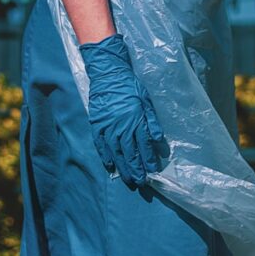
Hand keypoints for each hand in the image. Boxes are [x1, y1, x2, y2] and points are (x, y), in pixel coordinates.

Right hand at [78, 32, 167, 187]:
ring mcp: (107, 126)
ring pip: (116, 152)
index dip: (148, 159)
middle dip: (136, 168)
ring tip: (128, 178)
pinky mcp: (97, 124)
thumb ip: (151, 120)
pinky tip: (110, 166)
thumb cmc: (129, 85)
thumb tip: (158, 139)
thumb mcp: (145, 99)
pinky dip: (105, 156)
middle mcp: (122, 126)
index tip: (152, 170)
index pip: (143, 145)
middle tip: (141, 182)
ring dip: (123, 167)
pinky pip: (101, 144)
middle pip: (130, 152)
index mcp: (136, 119)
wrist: (108, 74)